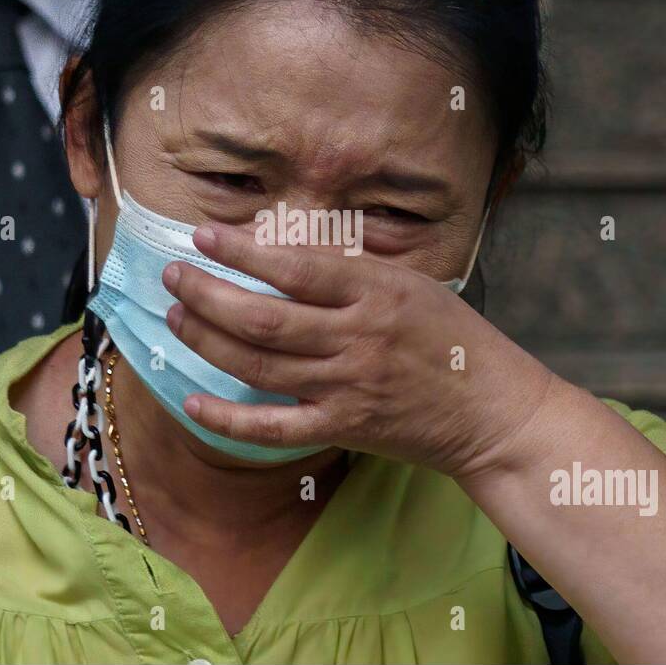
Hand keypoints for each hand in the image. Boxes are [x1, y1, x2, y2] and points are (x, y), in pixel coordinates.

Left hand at [160, 222, 556, 480]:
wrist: (491, 411)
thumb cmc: (452, 339)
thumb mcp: (411, 284)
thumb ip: (349, 272)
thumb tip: (279, 254)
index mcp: (375, 292)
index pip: (294, 267)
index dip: (242, 251)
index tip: (202, 236)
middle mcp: (356, 338)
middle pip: (262, 317)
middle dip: (206, 294)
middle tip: (174, 277)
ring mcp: (347, 386)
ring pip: (257, 365)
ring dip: (206, 340)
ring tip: (175, 317)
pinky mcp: (343, 427)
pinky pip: (272, 428)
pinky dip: (228, 418)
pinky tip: (192, 401)